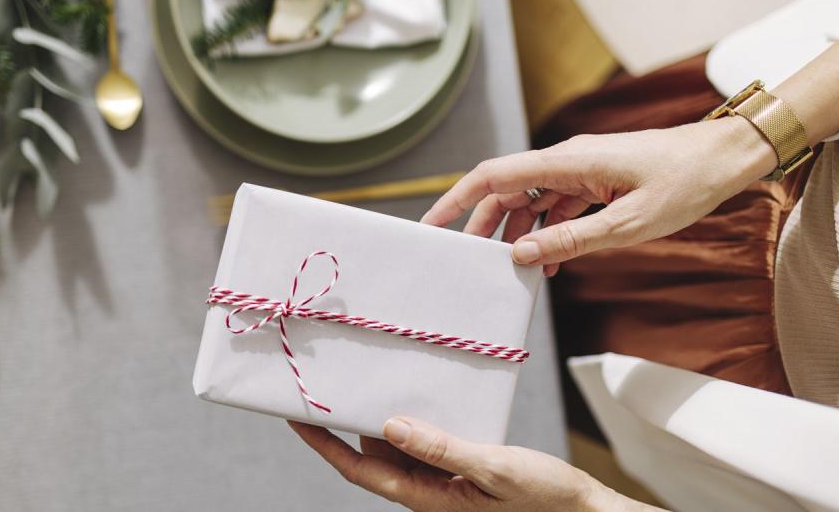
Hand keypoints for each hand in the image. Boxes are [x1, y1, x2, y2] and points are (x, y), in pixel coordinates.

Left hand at [289, 417, 659, 510]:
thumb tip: (389, 426)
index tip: (299, 418)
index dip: (326, 446)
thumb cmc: (543, 497)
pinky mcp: (461, 469)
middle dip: (350, 425)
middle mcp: (429, 491)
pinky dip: (417, 420)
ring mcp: (444, 482)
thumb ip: (441, 448)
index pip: (362, 470)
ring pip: (400, 447)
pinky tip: (420, 394)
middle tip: (332, 385)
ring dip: (385, 418)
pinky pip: (427, 443)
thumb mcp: (492, 468)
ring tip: (372, 380)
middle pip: (375, 456)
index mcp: (429, 499)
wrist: (582, 509)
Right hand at [421, 117, 776, 275]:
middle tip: (470, 260)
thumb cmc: (683, 184)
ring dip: (518, 232)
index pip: (495, 176)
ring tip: (515, 268)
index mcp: (567, 162)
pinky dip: (548, 232)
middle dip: (483, 224)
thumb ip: (571, 240)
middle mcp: (566, 161)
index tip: (434, 225)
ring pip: (530, 201)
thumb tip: (523, 255)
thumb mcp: (628, 224)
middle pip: (506, 191)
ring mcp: (579, 170)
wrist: (724, 159)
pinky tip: (552, 260)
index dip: (458, 199)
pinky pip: (557, 206)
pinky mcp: (593, 180)